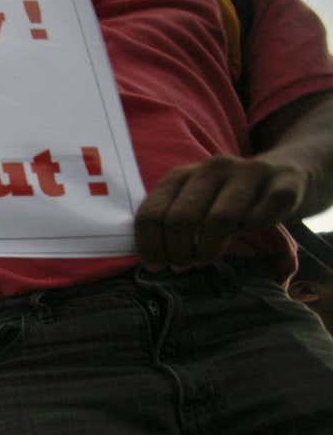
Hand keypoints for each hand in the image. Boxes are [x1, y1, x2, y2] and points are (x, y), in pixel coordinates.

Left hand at [134, 154, 309, 270]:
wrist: (285, 175)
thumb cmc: (227, 201)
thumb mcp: (193, 206)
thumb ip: (170, 225)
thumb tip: (153, 262)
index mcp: (181, 175)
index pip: (151, 214)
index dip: (150, 246)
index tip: (158, 265)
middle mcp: (212, 168)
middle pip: (181, 219)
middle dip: (179, 252)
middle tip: (185, 264)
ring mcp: (249, 172)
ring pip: (220, 219)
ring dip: (210, 248)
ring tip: (209, 256)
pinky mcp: (283, 181)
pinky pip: (263, 214)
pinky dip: (255, 229)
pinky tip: (252, 231)